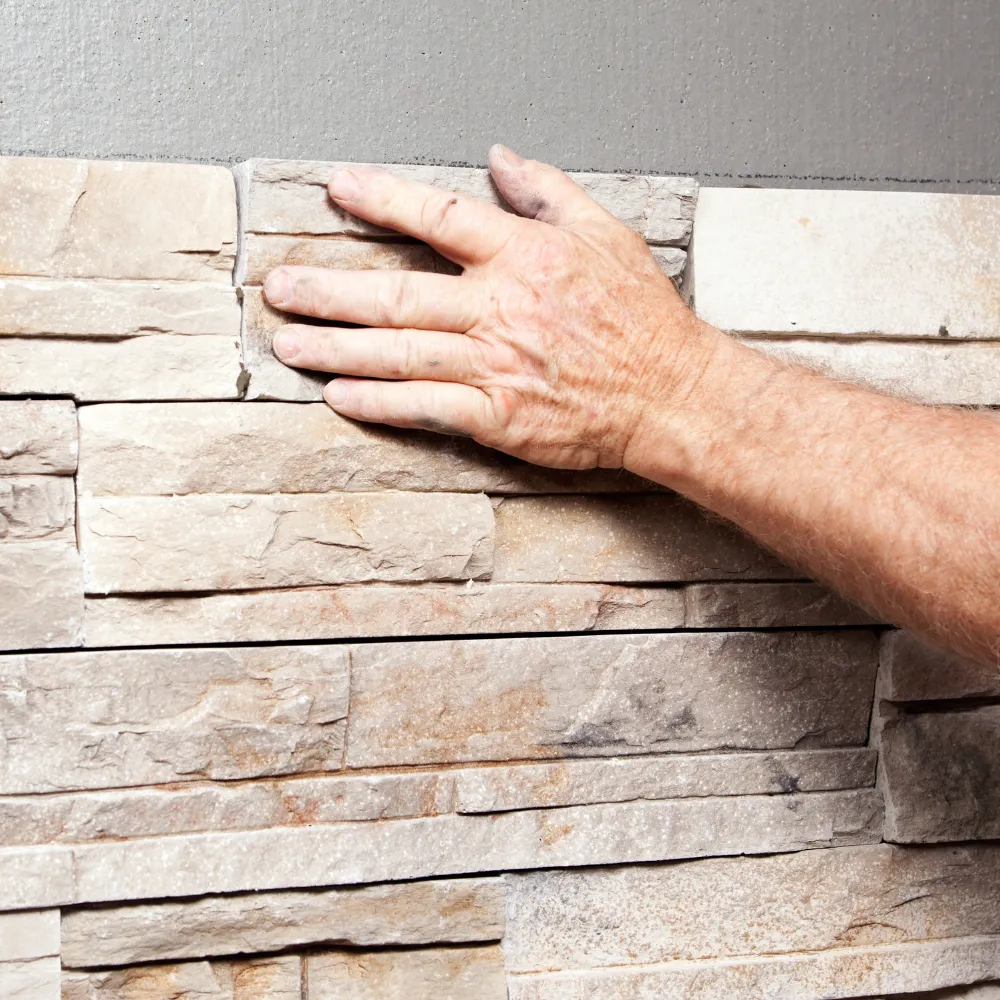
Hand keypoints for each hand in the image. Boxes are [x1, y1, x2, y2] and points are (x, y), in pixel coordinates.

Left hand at [262, 145, 723, 471]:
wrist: (670, 392)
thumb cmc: (641, 318)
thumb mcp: (605, 232)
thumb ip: (545, 192)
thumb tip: (499, 158)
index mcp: (523, 257)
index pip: (439, 216)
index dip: (382, 200)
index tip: (338, 190)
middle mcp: (499, 309)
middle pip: (395, 295)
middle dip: (327, 291)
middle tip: (279, 288)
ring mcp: (495, 366)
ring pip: (398, 354)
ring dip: (335, 347)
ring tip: (287, 342)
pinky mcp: (498, 417)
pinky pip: (425, 408)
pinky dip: (379, 402)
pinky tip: (339, 396)